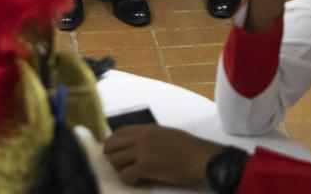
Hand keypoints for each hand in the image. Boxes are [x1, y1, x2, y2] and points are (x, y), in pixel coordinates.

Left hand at [103, 124, 223, 185]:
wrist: (199, 157)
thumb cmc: (189, 147)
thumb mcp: (166, 134)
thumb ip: (151, 136)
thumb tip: (139, 145)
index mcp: (147, 128)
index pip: (120, 131)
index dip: (112, 141)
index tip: (111, 150)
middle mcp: (142, 137)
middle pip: (113, 145)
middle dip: (111, 156)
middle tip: (117, 165)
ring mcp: (142, 151)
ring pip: (115, 160)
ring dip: (119, 169)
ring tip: (129, 173)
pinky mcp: (145, 166)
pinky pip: (125, 174)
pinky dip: (127, 179)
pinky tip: (135, 181)